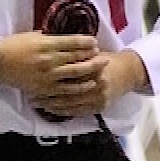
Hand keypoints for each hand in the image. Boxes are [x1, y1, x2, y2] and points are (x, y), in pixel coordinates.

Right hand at [0, 32, 100, 106]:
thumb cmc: (14, 46)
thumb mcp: (34, 36)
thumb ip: (52, 37)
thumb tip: (68, 38)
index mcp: (47, 44)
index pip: (74, 42)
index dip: (87, 42)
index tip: (94, 42)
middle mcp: (49, 60)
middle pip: (79, 58)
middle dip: (93, 56)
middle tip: (102, 55)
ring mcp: (48, 76)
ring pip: (76, 75)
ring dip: (91, 71)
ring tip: (100, 69)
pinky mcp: (45, 89)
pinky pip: (67, 90)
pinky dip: (80, 87)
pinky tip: (89, 84)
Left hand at [31, 50, 148, 120]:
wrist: (128, 72)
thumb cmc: (106, 59)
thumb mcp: (91, 51)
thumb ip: (74, 53)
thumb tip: (50, 48)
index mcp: (93, 66)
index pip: (67, 74)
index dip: (48, 77)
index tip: (34, 77)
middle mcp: (96, 83)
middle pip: (66, 91)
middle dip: (47, 94)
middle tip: (31, 94)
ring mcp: (99, 97)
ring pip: (70, 104)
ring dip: (52, 105)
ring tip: (37, 103)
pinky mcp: (100, 107)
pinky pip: (78, 112)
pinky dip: (63, 112)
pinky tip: (51, 110)